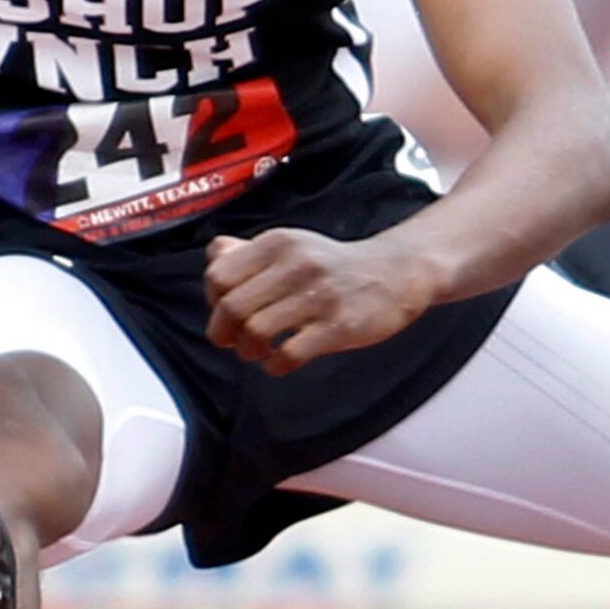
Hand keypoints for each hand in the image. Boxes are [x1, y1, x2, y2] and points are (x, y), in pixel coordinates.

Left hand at [205, 228, 440, 375]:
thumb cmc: (334, 266)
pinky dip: (275, 365)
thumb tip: (213, 258)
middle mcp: (296, 264)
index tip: (227, 313)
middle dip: (224, 333)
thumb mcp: (292, 246)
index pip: (219, 275)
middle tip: (235, 341)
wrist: (396, 273)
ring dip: (249, 351)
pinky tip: (281, 361)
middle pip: (232, 307)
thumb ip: (248, 252)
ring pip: (256, 332)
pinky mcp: (340, 326)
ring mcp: (320, 296)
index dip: (212, 301)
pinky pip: (289, 354)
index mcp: (278, 243)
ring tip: (260, 351)